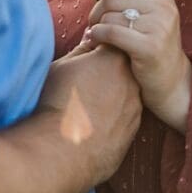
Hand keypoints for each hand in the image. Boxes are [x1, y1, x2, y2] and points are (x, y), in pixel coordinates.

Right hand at [37, 45, 142, 183]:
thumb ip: (82, 50)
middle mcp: (131, 81)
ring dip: (111, 95)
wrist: (61, 152)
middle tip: (84, 81)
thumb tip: (91, 40)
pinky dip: (112, 117)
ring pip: (125, 93)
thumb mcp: (61, 67)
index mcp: (114, 59)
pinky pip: (124, 116)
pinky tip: (92, 123)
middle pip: (122, 68)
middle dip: (107, 71)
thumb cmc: (56, 104)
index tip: (84, 56)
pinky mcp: (133, 131)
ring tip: (86, 106)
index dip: (97, 47)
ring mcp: (135, 108)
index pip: (112, 42)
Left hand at [70, 0, 191, 133]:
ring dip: (95, 26)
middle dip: (94, 11)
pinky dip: (97, 35)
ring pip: (110, 15)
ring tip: (94, 37)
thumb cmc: (149, 50)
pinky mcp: (151, 47)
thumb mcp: (145, 19)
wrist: (172, 85)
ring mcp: (160, 26)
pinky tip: (93, 42)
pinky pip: (112, 32)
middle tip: (91, 26)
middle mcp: (164, 7)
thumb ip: (126, 0)